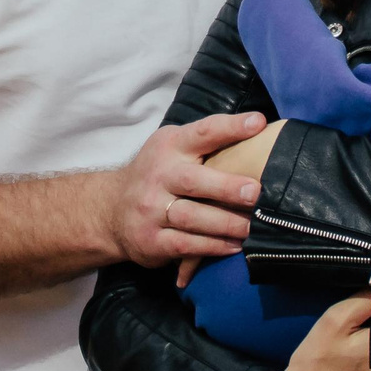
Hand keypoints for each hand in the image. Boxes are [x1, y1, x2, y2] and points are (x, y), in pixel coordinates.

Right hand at [109, 113, 267, 269]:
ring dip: (226, 223)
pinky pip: (185, 245)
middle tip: (255, 192)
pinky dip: (212, 247)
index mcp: (170, 146)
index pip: (202, 132)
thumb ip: (207, 142)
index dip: (230, 127)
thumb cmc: (158, 175)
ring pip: (191, 217)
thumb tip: (259, 131)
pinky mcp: (152, 240)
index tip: (258, 123)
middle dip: (226, 187)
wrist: (111, 210)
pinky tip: (234, 246)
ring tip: (253, 227)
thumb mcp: (174, 149)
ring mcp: (151, 210)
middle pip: (193, 180)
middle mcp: (159, 176)